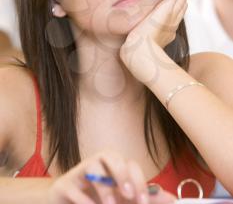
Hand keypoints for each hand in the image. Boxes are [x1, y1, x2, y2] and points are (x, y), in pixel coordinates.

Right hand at [47, 150, 174, 203]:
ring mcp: (80, 172)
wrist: (67, 202)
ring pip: (92, 165)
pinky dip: (83, 200)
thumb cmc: (99, 199)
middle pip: (109, 154)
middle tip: (127, 195)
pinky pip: (74, 186)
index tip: (141, 201)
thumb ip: (145, 198)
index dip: (138, 181)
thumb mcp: (124, 200)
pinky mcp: (65, 184)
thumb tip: (172, 199)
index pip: (130, 164)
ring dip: (103, 187)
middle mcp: (98, 163)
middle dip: (120, 173)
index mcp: (114, 165)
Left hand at [120, 0, 186, 84]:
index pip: (175, 14)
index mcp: (168, 31)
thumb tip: (131, 37)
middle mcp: (173, 23)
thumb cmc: (135, 52)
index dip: (169, 5)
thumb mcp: (139, 45)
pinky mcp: (167, 9)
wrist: (140, 53)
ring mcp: (172, 15)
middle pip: (182, 3)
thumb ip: (139, 38)